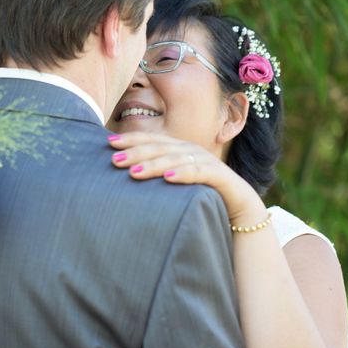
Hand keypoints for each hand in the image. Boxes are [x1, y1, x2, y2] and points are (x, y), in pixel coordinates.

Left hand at [108, 131, 264, 220]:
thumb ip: (157, 174)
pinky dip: (183, 174)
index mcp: (179, 149)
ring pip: (175, 160)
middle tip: (114, 159)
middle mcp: (191, 151)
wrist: (239, 208)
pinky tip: (168, 179)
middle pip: (160, 148)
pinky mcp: (219, 176)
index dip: (131, 139)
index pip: (152, 140)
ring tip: (134, 172)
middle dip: (136, 152)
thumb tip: (125, 172)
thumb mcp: (176, 182)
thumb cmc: (200, 194)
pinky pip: (199, 174)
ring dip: (154, 165)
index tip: (109, 143)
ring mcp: (206, 162)